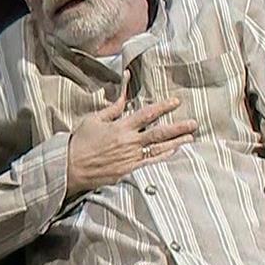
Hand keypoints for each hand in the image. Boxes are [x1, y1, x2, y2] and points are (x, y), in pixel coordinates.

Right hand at [67, 73, 196, 195]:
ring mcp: (130, 157)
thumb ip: (112, 108)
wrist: (70, 167)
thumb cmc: (80, 142)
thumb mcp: (93, 119)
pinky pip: (151, 163)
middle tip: (194, 123)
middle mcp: (128, 141)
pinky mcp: (129, 170)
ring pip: (159, 148)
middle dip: (178, 127)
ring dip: (176, 142)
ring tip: (190, 137)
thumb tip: (124, 94)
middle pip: (159, 132)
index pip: (146, 114)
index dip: (163, 107)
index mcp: (120, 126)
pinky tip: (174, 152)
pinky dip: (164, 157)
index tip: (176, 102)